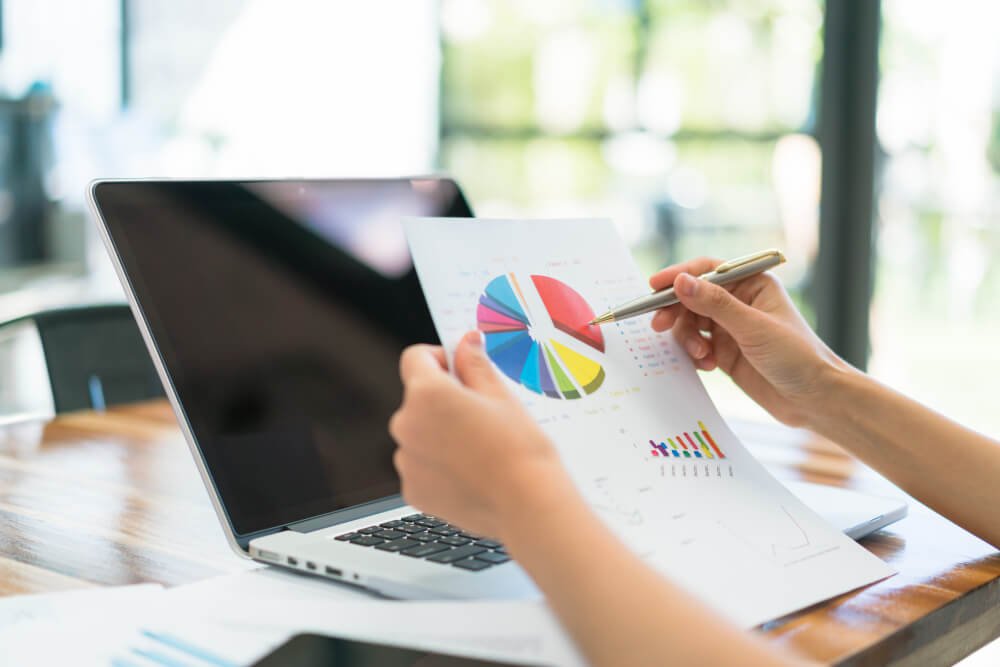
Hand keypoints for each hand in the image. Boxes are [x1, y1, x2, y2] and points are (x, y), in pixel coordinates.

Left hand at [389, 331, 577, 541]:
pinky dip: (439, 466)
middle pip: (418, 399)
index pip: (415, 358)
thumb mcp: (501, 396)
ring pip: (419, 434)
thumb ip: (474, 365)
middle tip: (483, 415)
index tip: (462, 371)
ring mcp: (406, 461)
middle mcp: (405, 425)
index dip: (440, 359)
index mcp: (426, 394)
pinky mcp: (412, 491)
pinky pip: (421, 466)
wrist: (528, 506)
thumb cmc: (520, 450)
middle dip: (443, 401)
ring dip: (440, 434)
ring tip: (480, 449)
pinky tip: (472, 473)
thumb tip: (466, 342)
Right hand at [649, 258, 851, 426]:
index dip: (679, 276)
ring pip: (691, 323)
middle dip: (676, 311)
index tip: (655, 286)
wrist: (816, 400)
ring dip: (688, 338)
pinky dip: (695, 354)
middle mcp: (740, 302)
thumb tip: (681, 282)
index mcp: (752, 284)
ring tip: (700, 355)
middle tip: (659, 324)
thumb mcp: (753, 327)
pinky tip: (708, 366)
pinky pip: (697, 346)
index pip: (707, 270)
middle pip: (693, 297)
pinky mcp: (726, 352)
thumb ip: (714, 304)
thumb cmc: (798, 357)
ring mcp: (732, 328)